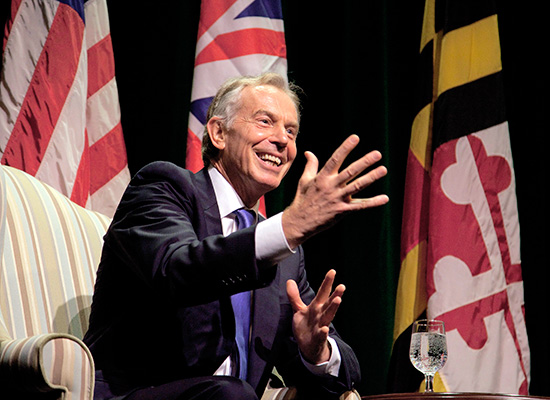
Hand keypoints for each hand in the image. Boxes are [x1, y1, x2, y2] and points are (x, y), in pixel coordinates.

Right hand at [282, 134, 388, 248]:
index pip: (335, 159)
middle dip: (364, 162)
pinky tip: (384, 198)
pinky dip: (373, 202)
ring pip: (357, 186)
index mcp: (322, 177)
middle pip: (350, 172)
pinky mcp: (342, 211)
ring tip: (383, 170)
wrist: (300, 222)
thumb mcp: (304, 180)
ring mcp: (338, 199)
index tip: (355, 138)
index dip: (345, 148)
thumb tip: (309, 152)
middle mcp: (331, 186)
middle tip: (377, 154)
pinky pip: (360, 206)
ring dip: (371, 178)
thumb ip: (310, 165)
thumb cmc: (302, 199)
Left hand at [287, 269, 343, 363]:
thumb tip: (289, 280)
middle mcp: (320, 314)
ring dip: (333, 308)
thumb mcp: (298, 309)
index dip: (327, 282)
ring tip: (338, 300)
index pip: (323, 292)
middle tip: (342, 286)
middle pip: (328, 303)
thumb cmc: (306, 325)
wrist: (308, 346)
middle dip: (335, 294)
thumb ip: (294, 296)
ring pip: (328, 316)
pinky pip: (321, 334)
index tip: (332, 271)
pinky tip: (325, 328)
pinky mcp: (318, 338)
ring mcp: (321, 325)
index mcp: (316, 307)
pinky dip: (323, 332)